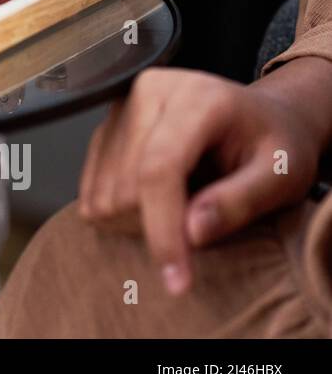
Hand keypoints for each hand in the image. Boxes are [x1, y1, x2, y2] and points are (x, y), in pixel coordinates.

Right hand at [78, 63, 331, 295]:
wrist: (256, 117)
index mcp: (196, 98)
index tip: (177, 280)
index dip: (164, 229)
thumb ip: (240, 202)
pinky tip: (158, 199)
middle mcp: (147, 93)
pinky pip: (91, 191)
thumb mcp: (282, 175)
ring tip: (185, 204)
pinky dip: (121, 213)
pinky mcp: (102, 129)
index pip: (159, 169)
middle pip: (126, 188)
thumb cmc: (273, 144)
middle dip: (160, 226)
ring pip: (103, 194)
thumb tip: (192, 232)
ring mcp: (119, 109)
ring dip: (139, 221)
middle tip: (203, 222)